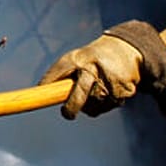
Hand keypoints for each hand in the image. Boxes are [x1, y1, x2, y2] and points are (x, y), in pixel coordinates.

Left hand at [40, 20, 165, 119]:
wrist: (127, 50)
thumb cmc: (92, 59)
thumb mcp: (76, 59)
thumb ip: (59, 75)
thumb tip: (40, 93)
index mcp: (79, 58)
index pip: (60, 70)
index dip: (49, 82)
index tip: (38, 94)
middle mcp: (93, 68)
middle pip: (79, 96)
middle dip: (71, 108)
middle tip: (67, 114)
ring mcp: (109, 80)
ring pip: (92, 106)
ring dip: (90, 105)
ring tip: (96, 89)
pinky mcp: (122, 91)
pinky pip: (105, 107)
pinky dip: (104, 104)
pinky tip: (109, 90)